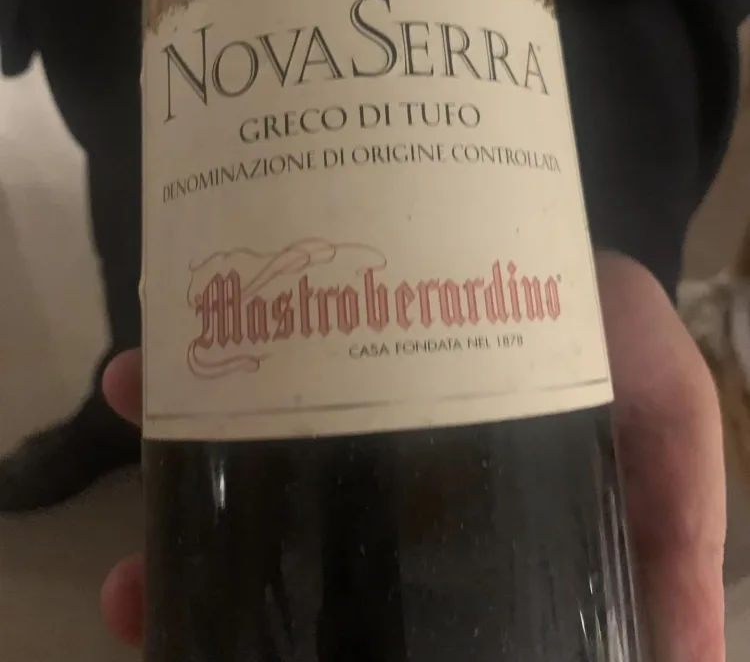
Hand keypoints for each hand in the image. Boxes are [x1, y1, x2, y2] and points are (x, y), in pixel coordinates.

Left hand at [101, 252, 725, 658]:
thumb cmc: (619, 339)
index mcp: (450, 515)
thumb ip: (676, 540)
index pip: (369, 591)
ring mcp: (335, 390)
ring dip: (169, 460)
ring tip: (129, 455)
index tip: (218, 642)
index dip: (291, 627)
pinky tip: (139, 369)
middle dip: (206, 560)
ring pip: (238, 445)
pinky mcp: (314, 318)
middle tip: (136, 587)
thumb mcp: (668, 440)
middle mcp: (380, 466)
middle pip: (279, 531)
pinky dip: (177, 364)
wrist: (569, 225)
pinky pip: (233, 347)